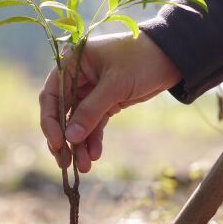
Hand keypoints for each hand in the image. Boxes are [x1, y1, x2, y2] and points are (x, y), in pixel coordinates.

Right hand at [39, 31, 180, 172]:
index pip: (52, 95)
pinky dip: (94, 139)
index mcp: (73, 63)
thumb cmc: (141, 60)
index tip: (58, 142)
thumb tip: (70, 138)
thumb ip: (91, 110)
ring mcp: (91, 91)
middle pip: (62, 112)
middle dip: (64, 138)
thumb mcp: (115, 84)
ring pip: (79, 122)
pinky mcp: (106, 102)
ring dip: (80, 144)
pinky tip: (95, 155)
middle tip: (64, 162)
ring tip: (84, 166)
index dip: (51, 121)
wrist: (172, 57)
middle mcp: (78, 78)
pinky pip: (95, 124)